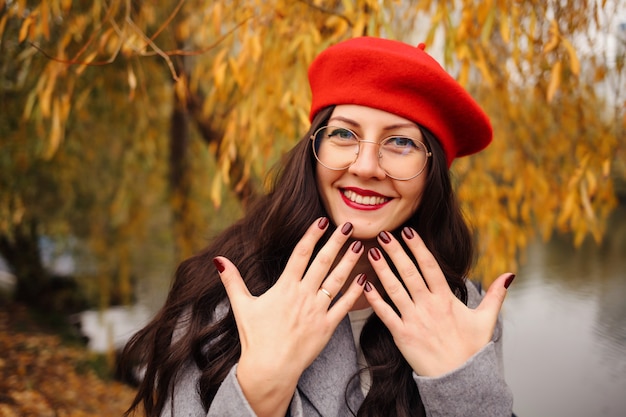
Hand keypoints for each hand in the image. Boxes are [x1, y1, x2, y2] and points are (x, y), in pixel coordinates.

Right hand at [213, 218, 365, 416]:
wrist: (270, 369)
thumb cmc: (255, 338)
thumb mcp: (242, 306)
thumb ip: (232, 280)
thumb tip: (218, 260)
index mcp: (284, 287)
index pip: (301, 254)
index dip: (312, 235)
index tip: (323, 221)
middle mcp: (303, 295)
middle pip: (323, 262)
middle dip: (336, 241)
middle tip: (349, 225)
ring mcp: (317, 311)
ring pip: (337, 280)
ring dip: (350, 261)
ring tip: (360, 244)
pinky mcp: (327, 327)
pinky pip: (345, 305)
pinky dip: (356, 291)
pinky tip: (365, 277)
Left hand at [364, 227, 513, 376]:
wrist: (460, 380)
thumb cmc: (472, 349)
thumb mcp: (486, 319)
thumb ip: (495, 294)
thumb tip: (509, 275)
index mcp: (446, 299)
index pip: (429, 267)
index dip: (418, 247)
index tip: (408, 231)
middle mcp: (428, 306)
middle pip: (409, 273)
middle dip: (396, 252)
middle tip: (384, 234)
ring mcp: (414, 320)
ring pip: (394, 289)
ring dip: (382, 270)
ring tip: (371, 252)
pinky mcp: (402, 335)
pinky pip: (385, 314)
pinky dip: (375, 299)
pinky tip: (365, 285)